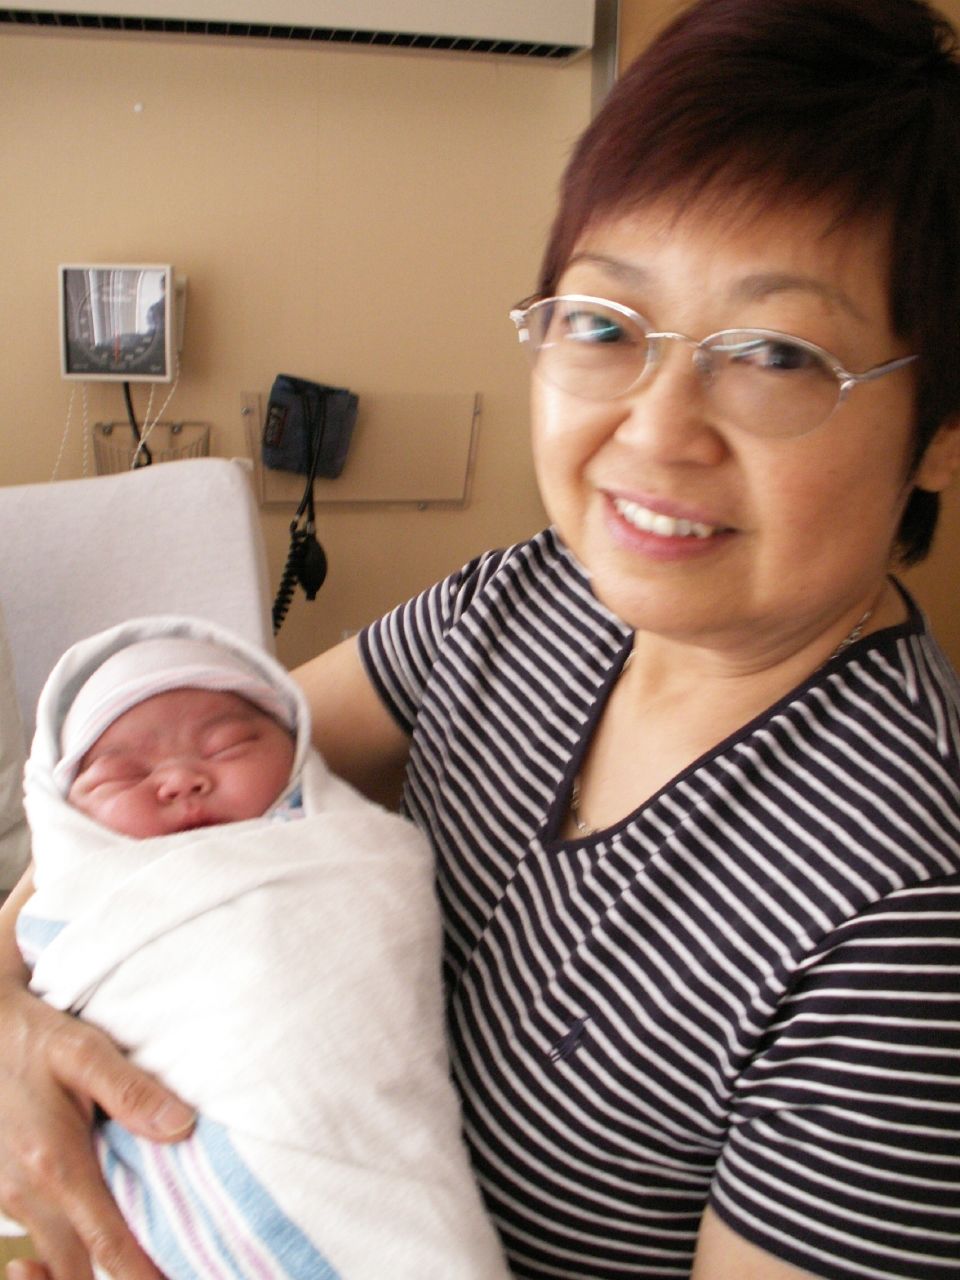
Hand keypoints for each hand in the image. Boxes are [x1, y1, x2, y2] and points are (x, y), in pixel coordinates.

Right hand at [0, 979, 194, 1279]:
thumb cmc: (31, 1038)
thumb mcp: (83, 1051)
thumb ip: (131, 1091)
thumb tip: (182, 1126)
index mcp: (56, 1166)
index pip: (105, 1246)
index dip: (140, 1276)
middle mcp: (28, 1194)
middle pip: (73, 1271)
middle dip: (115, 1277)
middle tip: (157, 1270)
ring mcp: (10, 1196)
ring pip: (57, 1255)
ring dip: (89, 1263)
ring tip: (139, 1253)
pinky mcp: (5, 1190)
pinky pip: (42, 1233)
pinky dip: (69, 1244)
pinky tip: (97, 1224)